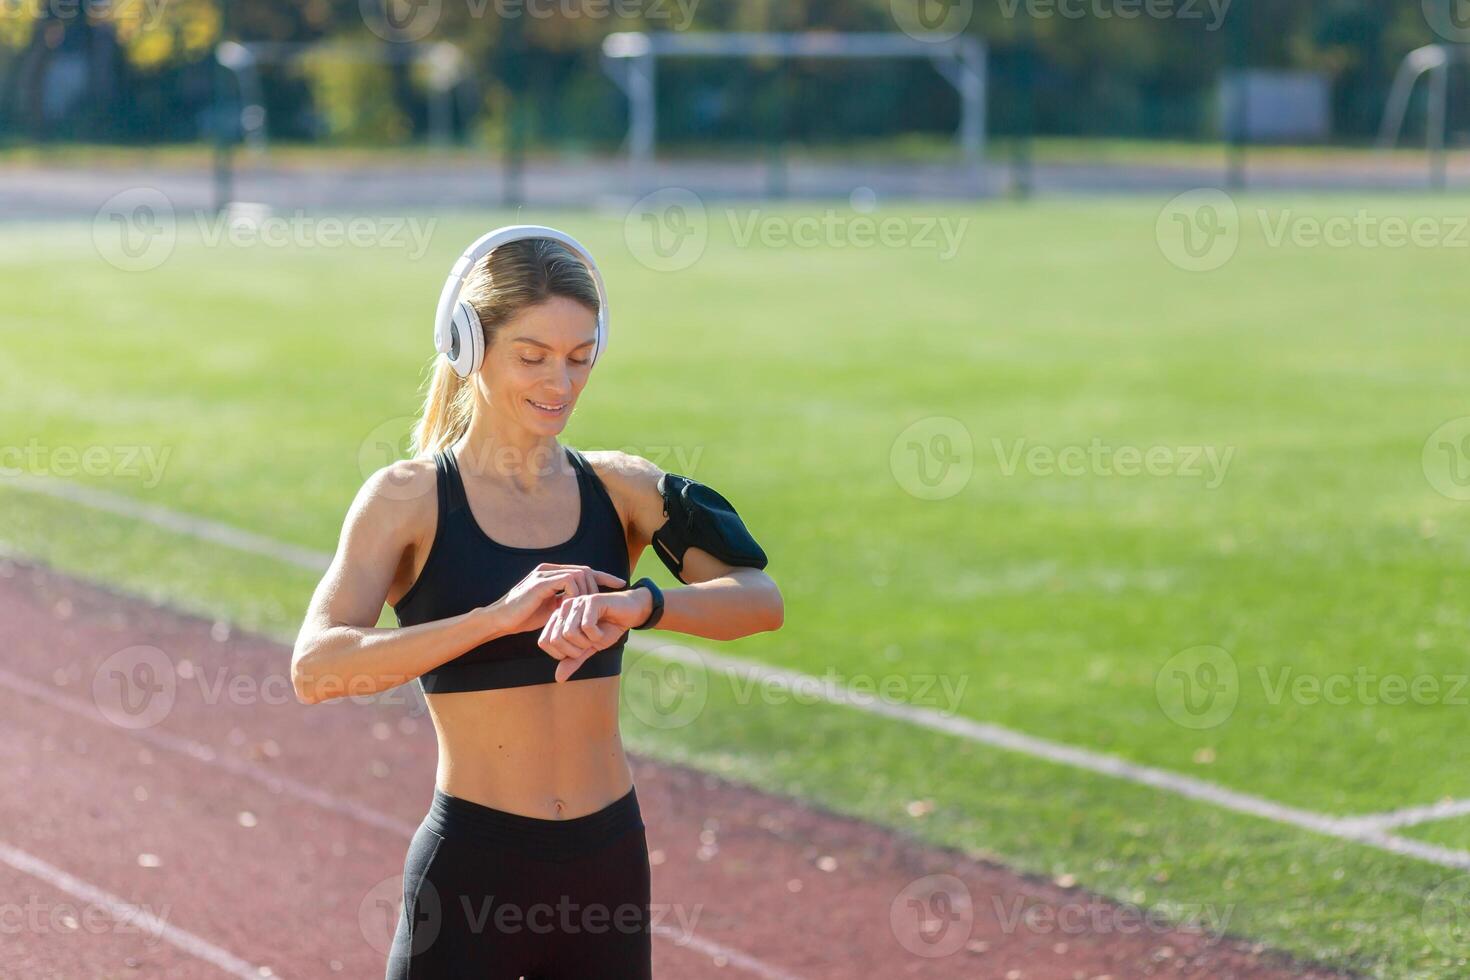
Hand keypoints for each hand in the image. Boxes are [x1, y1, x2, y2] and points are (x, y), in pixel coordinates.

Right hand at [488, 563, 625, 637]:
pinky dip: (576, 593)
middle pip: (585, 570)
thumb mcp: (551, 609)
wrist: (501, 621)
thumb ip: (565, 603)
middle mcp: (549, 570)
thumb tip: (583, 607)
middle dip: (598, 585)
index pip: (583, 571)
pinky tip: (575, 607)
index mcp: (552, 575)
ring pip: (579, 574)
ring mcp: (544, 574)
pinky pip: (568, 581)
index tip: (620, 584)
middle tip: (603, 603)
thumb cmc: (523, 617)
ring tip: (587, 608)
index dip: (603, 576)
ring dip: (587, 592)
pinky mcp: (540, 583)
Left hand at [538, 587, 652, 682]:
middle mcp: (564, 608)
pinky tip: (603, 630)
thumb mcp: (588, 648)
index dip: (562, 654)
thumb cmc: (607, 628)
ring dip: (586, 642)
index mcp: (558, 618)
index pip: (545, 642)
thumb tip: (558, 679)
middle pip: (556, 639)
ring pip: (570, 633)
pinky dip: (597, 635)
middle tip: (589, 644)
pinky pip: (587, 626)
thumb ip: (573, 661)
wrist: (630, 614)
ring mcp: (577, 602)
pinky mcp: (591, 601)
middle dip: (575, 650)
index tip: (579, 649)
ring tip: (596, 636)